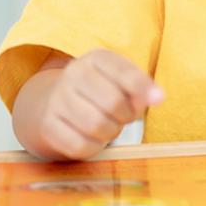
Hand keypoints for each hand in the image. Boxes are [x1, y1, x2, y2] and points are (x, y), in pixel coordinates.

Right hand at [37, 50, 163, 159]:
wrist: (55, 103)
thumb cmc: (100, 91)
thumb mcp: (122, 82)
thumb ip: (142, 88)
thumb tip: (157, 97)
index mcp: (96, 58)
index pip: (124, 73)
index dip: (144, 90)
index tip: (158, 99)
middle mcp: (73, 74)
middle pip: (112, 102)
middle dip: (127, 116)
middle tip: (125, 117)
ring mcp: (56, 99)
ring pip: (96, 126)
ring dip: (111, 133)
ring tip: (110, 127)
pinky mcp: (48, 125)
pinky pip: (80, 145)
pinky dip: (94, 147)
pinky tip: (94, 138)